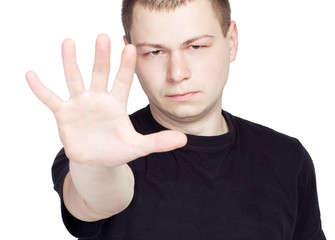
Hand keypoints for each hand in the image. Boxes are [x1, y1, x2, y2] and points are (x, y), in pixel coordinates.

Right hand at [26, 34, 186, 166]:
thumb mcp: (138, 146)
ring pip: (75, 79)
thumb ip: (159, 142)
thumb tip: (184, 140)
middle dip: (101, 57)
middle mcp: (98, 99)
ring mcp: (80, 104)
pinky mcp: (64, 114)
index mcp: (117, 104)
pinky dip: (41, 89)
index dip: (126, 66)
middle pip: (100, 74)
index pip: (123, 81)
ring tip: (69, 42)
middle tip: (103, 36)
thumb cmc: (117, 149)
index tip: (130, 46)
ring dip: (71, 63)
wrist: (97, 160)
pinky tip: (31, 75)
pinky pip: (51, 99)